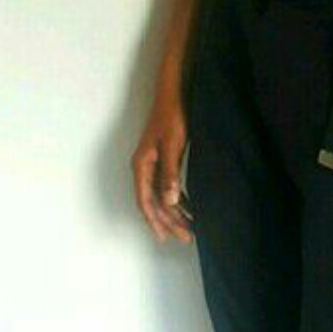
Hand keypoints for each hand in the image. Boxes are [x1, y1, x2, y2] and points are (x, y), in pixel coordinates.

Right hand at [131, 93, 192, 243]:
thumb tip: (170, 202)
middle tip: (186, 237)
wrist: (174, 93)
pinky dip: (178, 199)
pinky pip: (167, 187)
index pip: (146, 202)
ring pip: (161, 196)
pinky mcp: (164, 160)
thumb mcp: (172, 146)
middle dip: (169, 222)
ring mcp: (153, 164)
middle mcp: (144, 168)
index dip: (156, 222)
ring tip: (190, 227)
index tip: (167, 238)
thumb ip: (170, 174)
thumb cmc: (172, 116)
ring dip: (174, 213)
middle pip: (154, 203)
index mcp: (142, 166)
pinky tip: (190, 207)